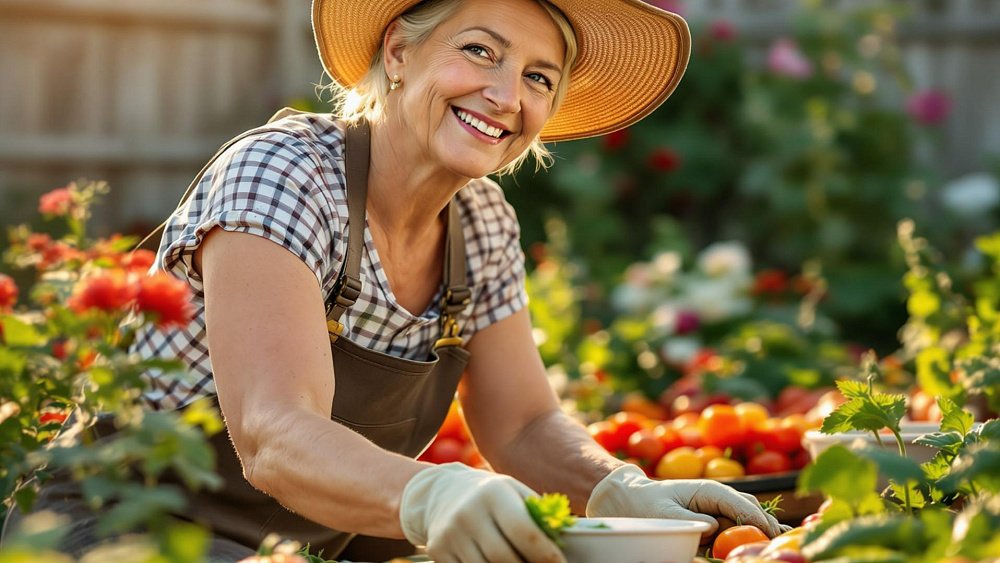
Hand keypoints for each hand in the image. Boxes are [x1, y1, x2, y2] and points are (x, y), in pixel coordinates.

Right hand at [400, 462, 565, 562]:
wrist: (441, 491)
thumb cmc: (490, 496)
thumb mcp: (513, 492)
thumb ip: (537, 514)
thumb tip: (565, 541)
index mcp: (493, 493)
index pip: (524, 531)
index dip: (545, 554)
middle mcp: (469, 512)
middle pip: (504, 558)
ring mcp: (450, 533)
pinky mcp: (437, 550)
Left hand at [586, 465, 786, 538]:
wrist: (630, 500)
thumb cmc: (646, 504)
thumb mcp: (664, 514)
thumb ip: (690, 520)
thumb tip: (715, 527)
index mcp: (707, 490)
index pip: (739, 504)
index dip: (758, 520)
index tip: (773, 534)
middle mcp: (717, 498)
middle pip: (750, 511)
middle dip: (767, 526)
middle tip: (782, 543)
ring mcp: (718, 509)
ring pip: (749, 518)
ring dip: (762, 530)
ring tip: (780, 543)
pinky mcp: (715, 521)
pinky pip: (737, 527)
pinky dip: (751, 534)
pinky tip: (767, 542)